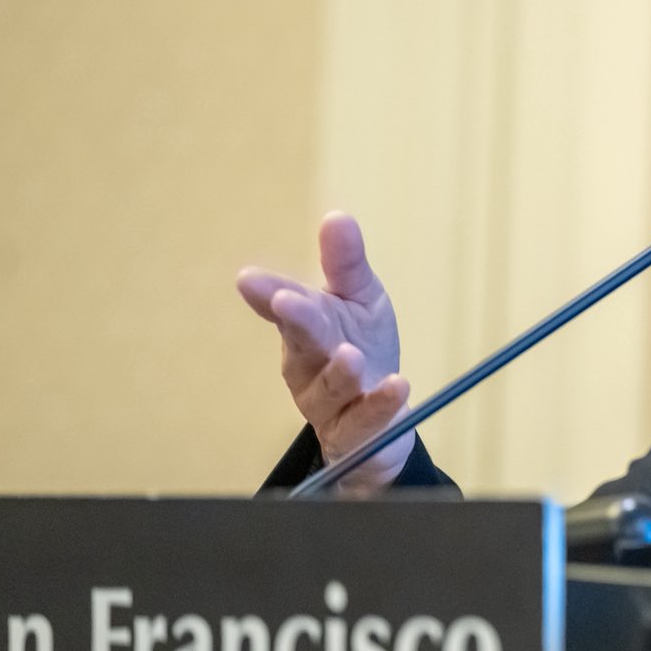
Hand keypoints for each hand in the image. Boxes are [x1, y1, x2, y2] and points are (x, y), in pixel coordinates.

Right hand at [237, 212, 413, 492]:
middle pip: (302, 344)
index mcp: (306, 330)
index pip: (286, 309)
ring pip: (329, 389)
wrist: (379, 417)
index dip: (270, 294)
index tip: (251, 280)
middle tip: (287, 300)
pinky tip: (398, 386)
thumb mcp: (360, 301)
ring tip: (349, 354)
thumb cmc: (363, 348)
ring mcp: (329, 403)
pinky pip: (363, 422)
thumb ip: (346, 265)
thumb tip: (337, 217)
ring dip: (338, 372)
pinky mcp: (355, 433)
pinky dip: (379, 406)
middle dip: (296, 321)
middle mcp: (309, 366)